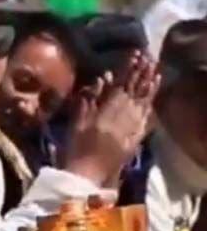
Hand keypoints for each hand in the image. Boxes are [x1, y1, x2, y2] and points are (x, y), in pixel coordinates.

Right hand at [63, 53, 158, 185]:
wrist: (86, 175)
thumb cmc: (75, 148)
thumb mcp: (77, 120)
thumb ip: (89, 98)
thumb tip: (103, 78)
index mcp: (106, 110)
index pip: (121, 84)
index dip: (129, 69)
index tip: (135, 55)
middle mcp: (123, 117)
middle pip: (136, 91)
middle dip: (142, 74)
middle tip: (149, 59)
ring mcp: (131, 128)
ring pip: (144, 103)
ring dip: (150, 87)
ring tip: (155, 72)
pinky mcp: (135, 139)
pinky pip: (146, 119)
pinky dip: (150, 107)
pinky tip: (153, 99)